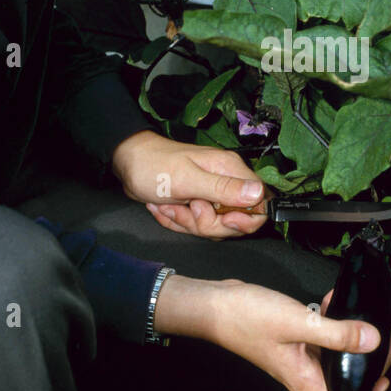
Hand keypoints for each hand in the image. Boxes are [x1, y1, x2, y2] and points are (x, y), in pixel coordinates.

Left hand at [110, 130, 267, 238]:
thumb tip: (258, 194)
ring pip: (215, 226)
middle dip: (208, 223)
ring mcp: (212, 196)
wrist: (129, 163)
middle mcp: (226, 183)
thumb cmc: (154, 165)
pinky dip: (180, 222)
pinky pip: (198, 225)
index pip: (261, 203)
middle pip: (236, 222)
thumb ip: (223, 188)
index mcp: (229, 171)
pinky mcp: (199, 204)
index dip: (245, 219)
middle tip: (189, 207)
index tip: (223, 219)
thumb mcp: (187, 179)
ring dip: (189, 222)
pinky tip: (166, 208)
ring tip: (170, 205)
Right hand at [155, 276, 390, 390]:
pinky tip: (335, 299)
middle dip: (371, 365)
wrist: (213, 305)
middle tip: (390, 341)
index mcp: (304, 380)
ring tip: (374, 319)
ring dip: (356, 340)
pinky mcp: (294, 338)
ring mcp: (298, 357)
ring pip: (336, 359)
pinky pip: (322, 336)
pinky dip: (334, 321)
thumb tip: (374, 340)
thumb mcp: (297, 322)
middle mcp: (303, 373)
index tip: (382, 378)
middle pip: (343, 384)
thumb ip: (335, 332)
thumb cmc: (247, 319)